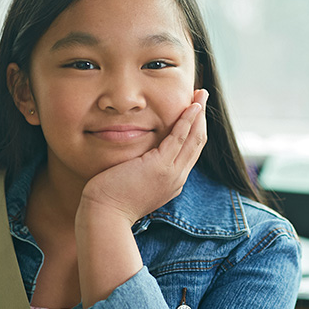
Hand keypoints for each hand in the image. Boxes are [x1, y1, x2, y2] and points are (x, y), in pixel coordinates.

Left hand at [79, 88, 209, 224]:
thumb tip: (135, 157)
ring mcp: (171, 174)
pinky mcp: (160, 167)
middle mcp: (177, 178)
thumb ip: (140, 169)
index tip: (194, 112)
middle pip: (197, 143)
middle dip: (202, 118)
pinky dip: (188, 120)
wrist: (105, 215)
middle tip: (203, 97)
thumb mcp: (132, 183)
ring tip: (201, 94)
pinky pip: (179, 138)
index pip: (188, 152)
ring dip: (199, 114)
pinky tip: (191, 106)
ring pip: (194, 139)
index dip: (194, 130)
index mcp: (171, 182)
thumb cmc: (110, 200)